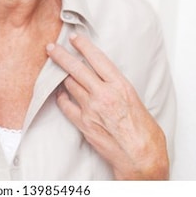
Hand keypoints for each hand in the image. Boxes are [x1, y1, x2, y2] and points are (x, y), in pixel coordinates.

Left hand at [46, 33, 168, 179]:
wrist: (141, 158)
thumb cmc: (144, 131)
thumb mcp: (135, 99)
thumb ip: (116, 86)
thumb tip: (102, 77)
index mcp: (120, 86)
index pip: (97, 59)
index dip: (83, 46)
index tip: (73, 38)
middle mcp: (103, 95)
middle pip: (76, 69)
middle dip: (61, 56)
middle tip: (50, 48)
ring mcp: (91, 109)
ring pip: (69, 85)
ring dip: (62, 76)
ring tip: (55, 70)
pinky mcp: (83, 124)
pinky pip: (65, 105)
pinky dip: (61, 97)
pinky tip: (59, 93)